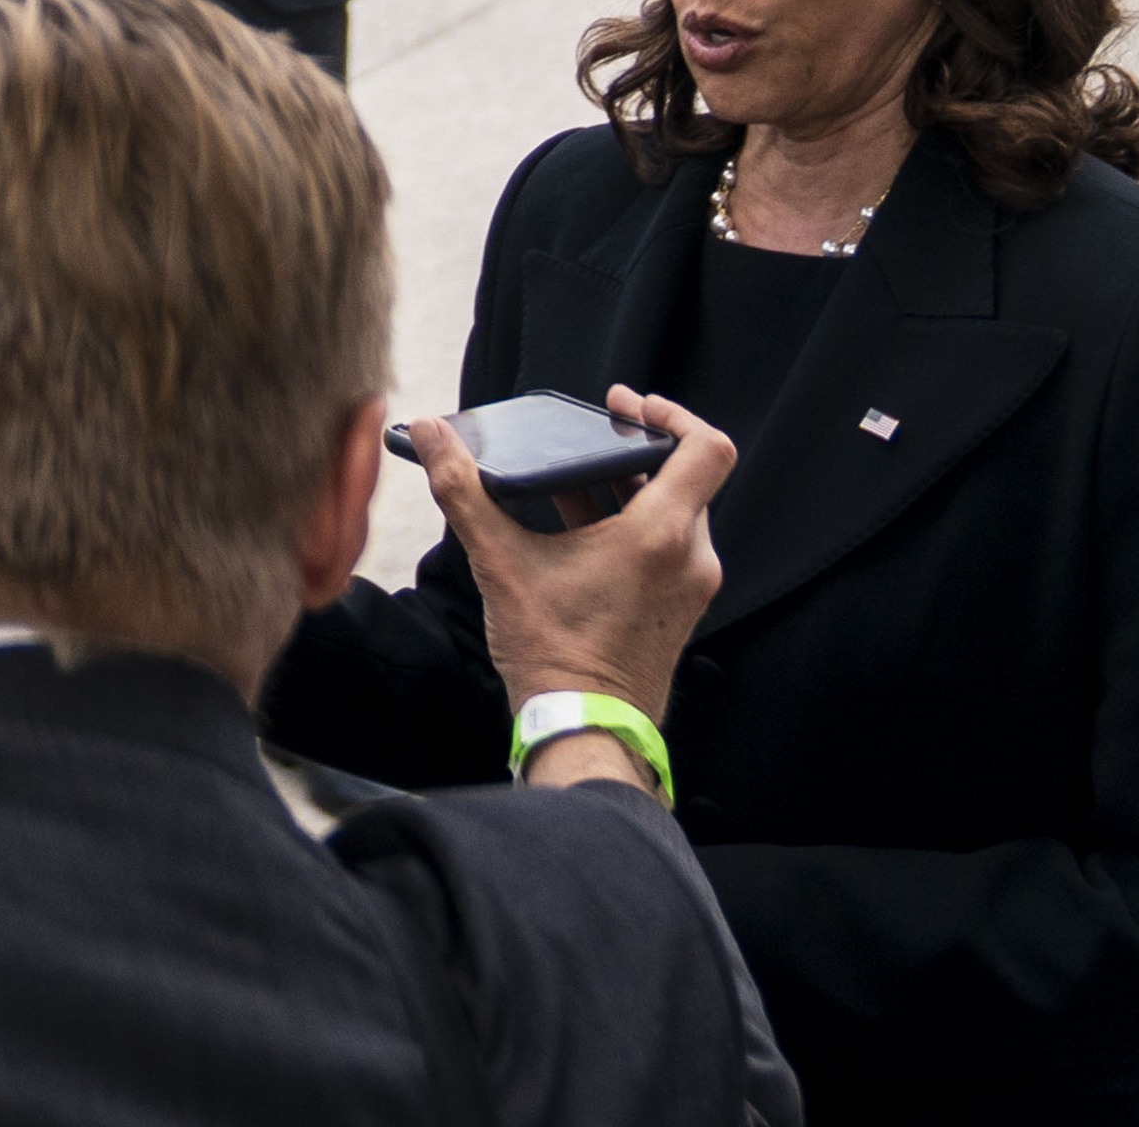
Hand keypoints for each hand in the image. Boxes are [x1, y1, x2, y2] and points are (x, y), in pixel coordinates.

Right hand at [412, 385, 738, 733]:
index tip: (627, 405)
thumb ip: (463, 490)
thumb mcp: (501, 562)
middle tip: (588, 433)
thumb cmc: (553, 654)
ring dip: (626, 490)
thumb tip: (431, 433)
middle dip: (632, 450)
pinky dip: (631, 526)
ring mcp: (689, 588)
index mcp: (663, 535)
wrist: (583, 732)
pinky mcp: (678, 610)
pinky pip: (666, 547)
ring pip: (672, 512)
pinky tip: (576, 531)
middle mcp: (691, 557)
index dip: (673, 413)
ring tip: (570, 480)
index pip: (707, 448)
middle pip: (682, 476)